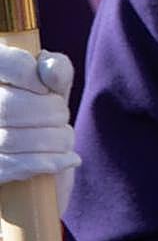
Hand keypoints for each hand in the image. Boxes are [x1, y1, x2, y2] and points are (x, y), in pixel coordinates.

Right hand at [0, 45, 78, 214]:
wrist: (36, 178)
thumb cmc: (43, 123)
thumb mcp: (54, 92)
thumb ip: (56, 72)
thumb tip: (48, 68)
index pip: (2, 62)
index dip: (26, 72)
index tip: (47, 89)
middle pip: (10, 106)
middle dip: (51, 113)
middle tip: (61, 118)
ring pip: (12, 139)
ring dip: (56, 140)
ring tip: (65, 140)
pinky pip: (12, 166)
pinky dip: (49, 163)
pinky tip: (68, 160)